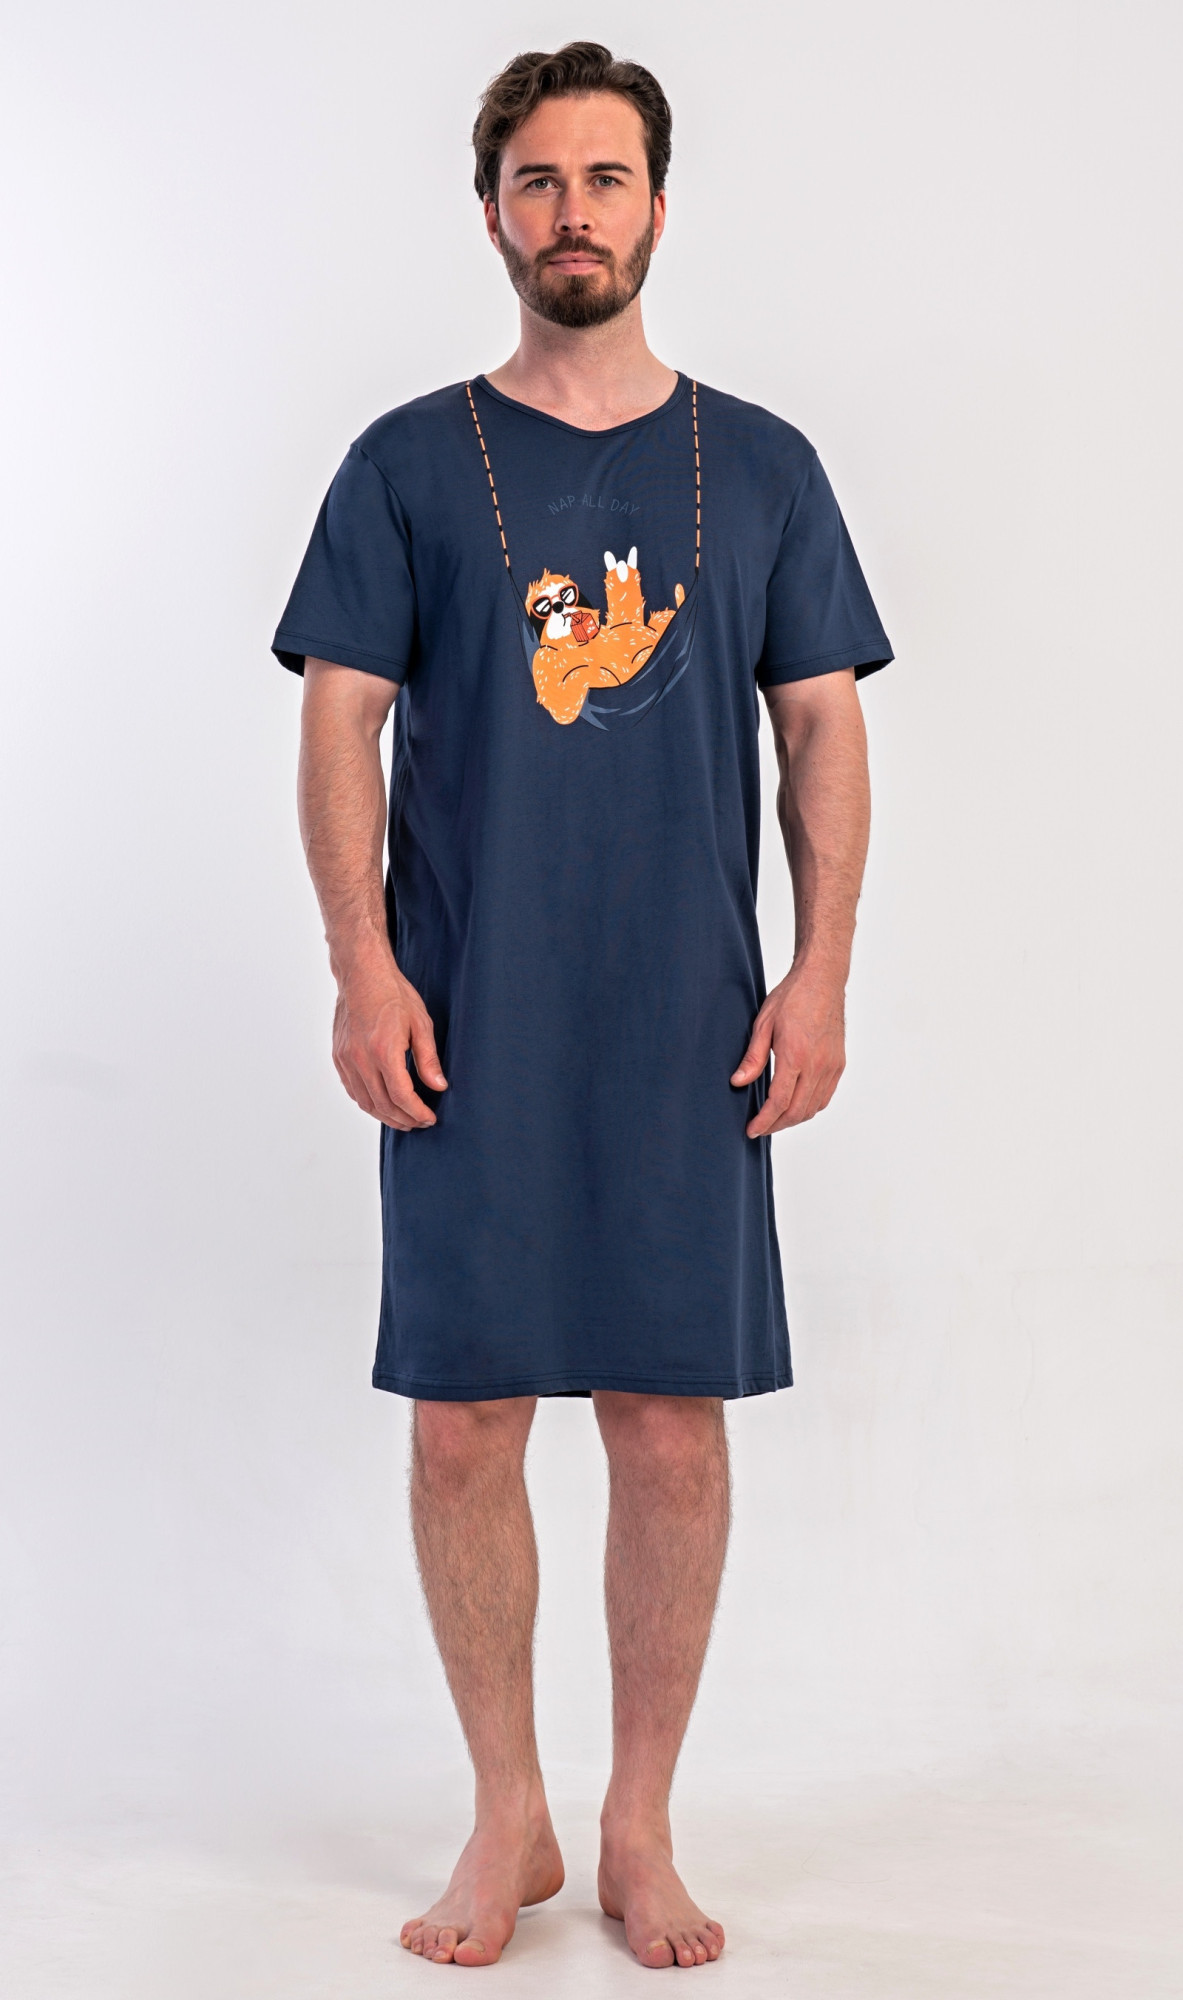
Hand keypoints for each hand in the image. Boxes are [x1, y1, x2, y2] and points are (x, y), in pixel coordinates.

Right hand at [332, 963, 446, 1130]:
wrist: (362, 975)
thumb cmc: (394, 995)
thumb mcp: (421, 1023)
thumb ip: (428, 1059)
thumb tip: (439, 1086)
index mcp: (383, 1051)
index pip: (401, 1096)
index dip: (417, 1112)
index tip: (430, 1118)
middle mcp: (361, 1059)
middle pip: (383, 1104)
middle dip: (404, 1119)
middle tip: (419, 1123)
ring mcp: (346, 1059)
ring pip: (365, 1102)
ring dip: (385, 1116)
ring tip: (403, 1120)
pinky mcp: (339, 1057)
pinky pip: (352, 1090)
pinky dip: (368, 1103)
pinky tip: (382, 1104)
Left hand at [730, 970, 845, 1137]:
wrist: (822, 981)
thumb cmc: (792, 997)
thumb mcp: (763, 1024)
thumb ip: (752, 1058)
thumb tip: (738, 1082)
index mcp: (795, 1055)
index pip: (779, 1102)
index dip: (764, 1121)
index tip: (752, 1129)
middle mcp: (817, 1065)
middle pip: (797, 1111)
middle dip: (776, 1125)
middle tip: (760, 1128)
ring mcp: (831, 1066)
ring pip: (813, 1108)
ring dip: (793, 1119)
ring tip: (774, 1119)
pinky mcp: (838, 1064)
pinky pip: (825, 1097)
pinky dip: (809, 1108)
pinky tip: (795, 1105)